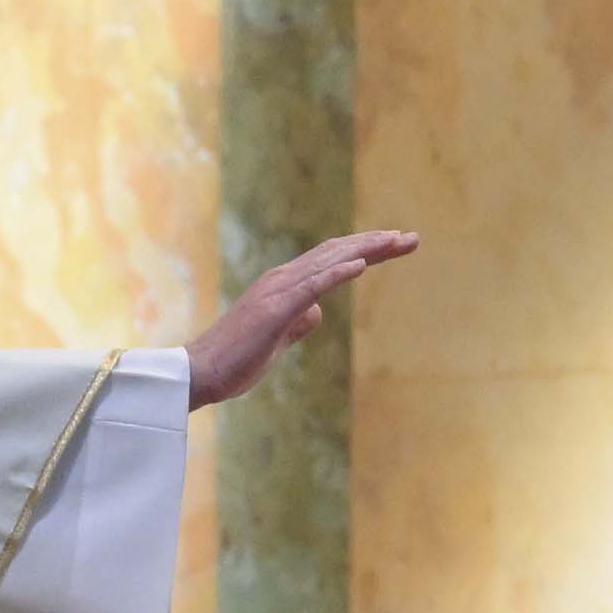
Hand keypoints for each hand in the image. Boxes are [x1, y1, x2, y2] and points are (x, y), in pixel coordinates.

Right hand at [189, 229, 416, 409]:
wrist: (200, 373)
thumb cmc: (236, 360)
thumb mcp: (277, 340)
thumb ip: (296, 323)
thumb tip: (317, 312)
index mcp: (284, 287)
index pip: (332, 261)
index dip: (365, 251)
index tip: (396, 246)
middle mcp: (282, 280)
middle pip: (337, 253)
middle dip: (376, 244)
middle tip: (412, 238)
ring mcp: (278, 292)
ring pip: (328, 261)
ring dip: (365, 249)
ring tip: (396, 241)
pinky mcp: (274, 309)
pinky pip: (310, 286)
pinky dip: (336, 272)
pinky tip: (360, 264)